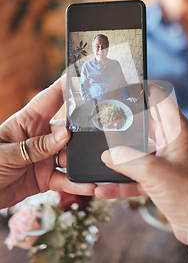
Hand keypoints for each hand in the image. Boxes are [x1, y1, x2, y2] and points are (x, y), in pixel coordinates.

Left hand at [0, 77, 94, 208]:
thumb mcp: (7, 154)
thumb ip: (37, 146)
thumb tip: (66, 133)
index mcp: (27, 121)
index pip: (52, 97)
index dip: (69, 85)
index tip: (89, 77)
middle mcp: (40, 136)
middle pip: (70, 129)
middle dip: (85, 131)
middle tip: (103, 133)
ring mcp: (45, 157)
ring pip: (72, 156)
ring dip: (84, 161)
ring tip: (98, 165)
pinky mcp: (46, 178)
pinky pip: (66, 179)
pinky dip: (78, 183)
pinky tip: (90, 185)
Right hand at [95, 84, 187, 247]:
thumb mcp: (152, 172)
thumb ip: (125, 159)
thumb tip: (107, 155)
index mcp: (177, 130)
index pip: (160, 98)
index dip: (142, 89)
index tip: (121, 85)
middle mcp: (173, 142)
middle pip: (145, 124)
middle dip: (124, 123)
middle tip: (101, 120)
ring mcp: (168, 161)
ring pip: (139, 151)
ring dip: (120, 155)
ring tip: (97, 153)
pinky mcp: (163, 180)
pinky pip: (138, 175)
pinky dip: (122, 181)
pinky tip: (103, 189)